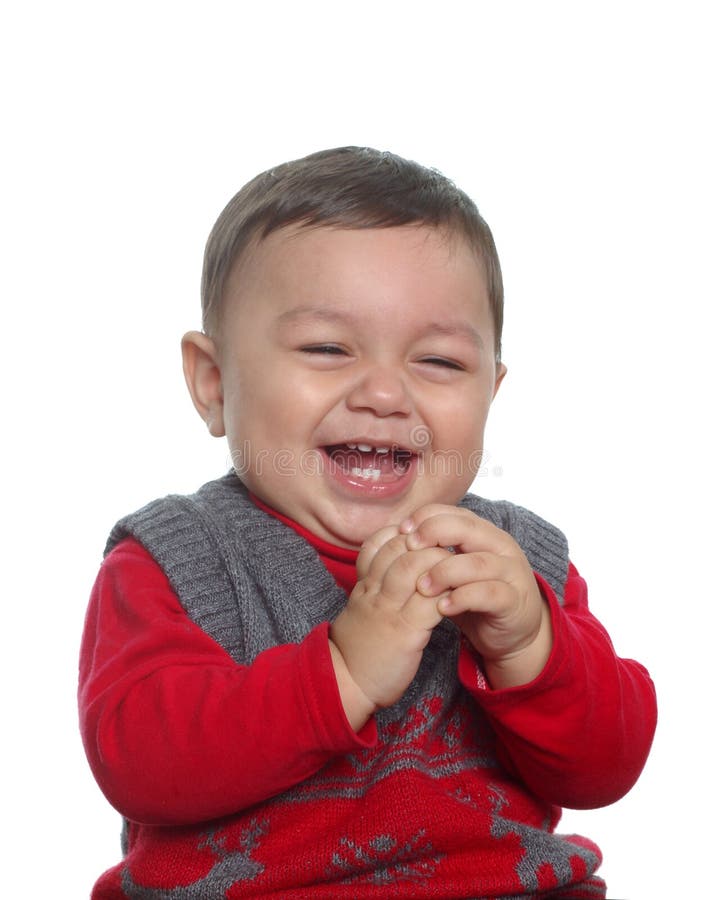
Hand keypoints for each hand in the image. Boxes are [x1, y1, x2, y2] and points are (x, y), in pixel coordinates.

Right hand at [329, 524, 452, 726]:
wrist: (345, 684)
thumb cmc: (359, 648)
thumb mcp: (361, 609)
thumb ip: (375, 586)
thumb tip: (395, 568)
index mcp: (364, 585)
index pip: (379, 543)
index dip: (403, 533)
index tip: (423, 536)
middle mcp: (373, 592)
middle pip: (399, 548)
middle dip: (427, 541)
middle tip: (448, 545)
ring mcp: (388, 610)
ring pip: (413, 568)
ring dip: (438, 562)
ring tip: (457, 565)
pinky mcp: (404, 633)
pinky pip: (429, 603)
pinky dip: (447, 593)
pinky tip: (459, 594)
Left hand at [401, 505, 552, 688]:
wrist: (513, 633)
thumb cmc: (476, 597)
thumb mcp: (453, 572)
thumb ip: (434, 555)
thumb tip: (393, 542)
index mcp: (483, 534)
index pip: (455, 513)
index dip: (427, 516)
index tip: (402, 529)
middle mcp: (500, 547)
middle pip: (467, 528)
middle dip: (434, 533)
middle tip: (410, 548)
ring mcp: (510, 573)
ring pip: (478, 563)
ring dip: (445, 572)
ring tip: (421, 586)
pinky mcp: (514, 600)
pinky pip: (489, 594)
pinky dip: (463, 598)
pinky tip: (442, 607)